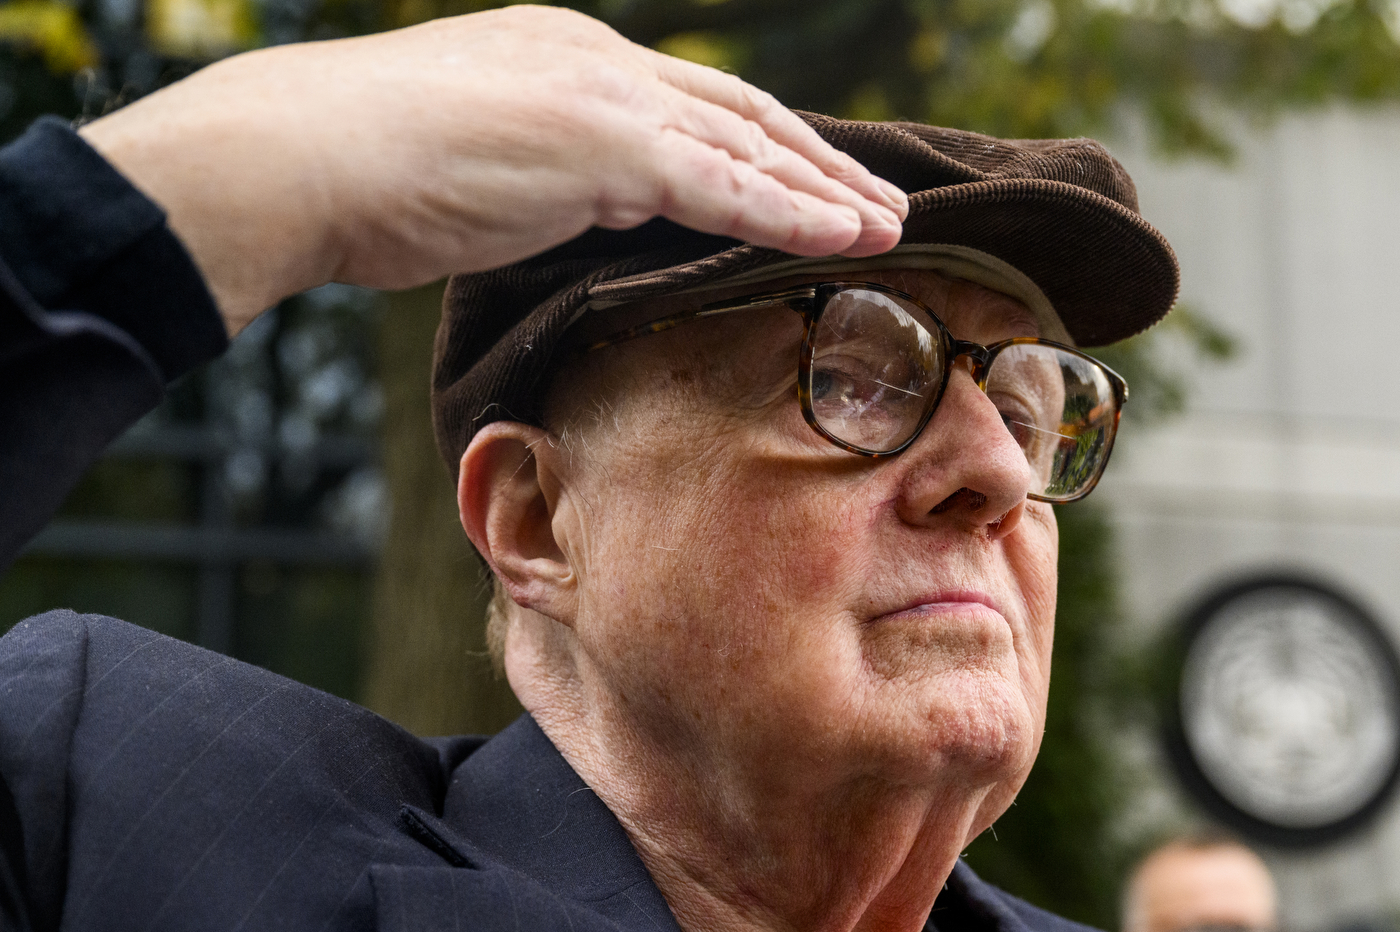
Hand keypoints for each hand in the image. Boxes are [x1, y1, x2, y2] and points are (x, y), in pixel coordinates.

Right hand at [78, 6, 907, 335]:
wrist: (301, 156)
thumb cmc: (364, 172)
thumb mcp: (473, 160)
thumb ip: (542, 173)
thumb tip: (576, 214)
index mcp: (567, 55)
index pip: (691, 100)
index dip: (759, 143)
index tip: (805, 179)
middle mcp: (598, 59)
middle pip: (738, 110)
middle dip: (814, 158)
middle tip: (875, 200)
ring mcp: (604, 95)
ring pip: (747, 145)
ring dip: (824, 188)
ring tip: (886, 224)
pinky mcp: (605, 145)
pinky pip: (722, 186)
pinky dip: (789, 213)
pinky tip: (845, 237)